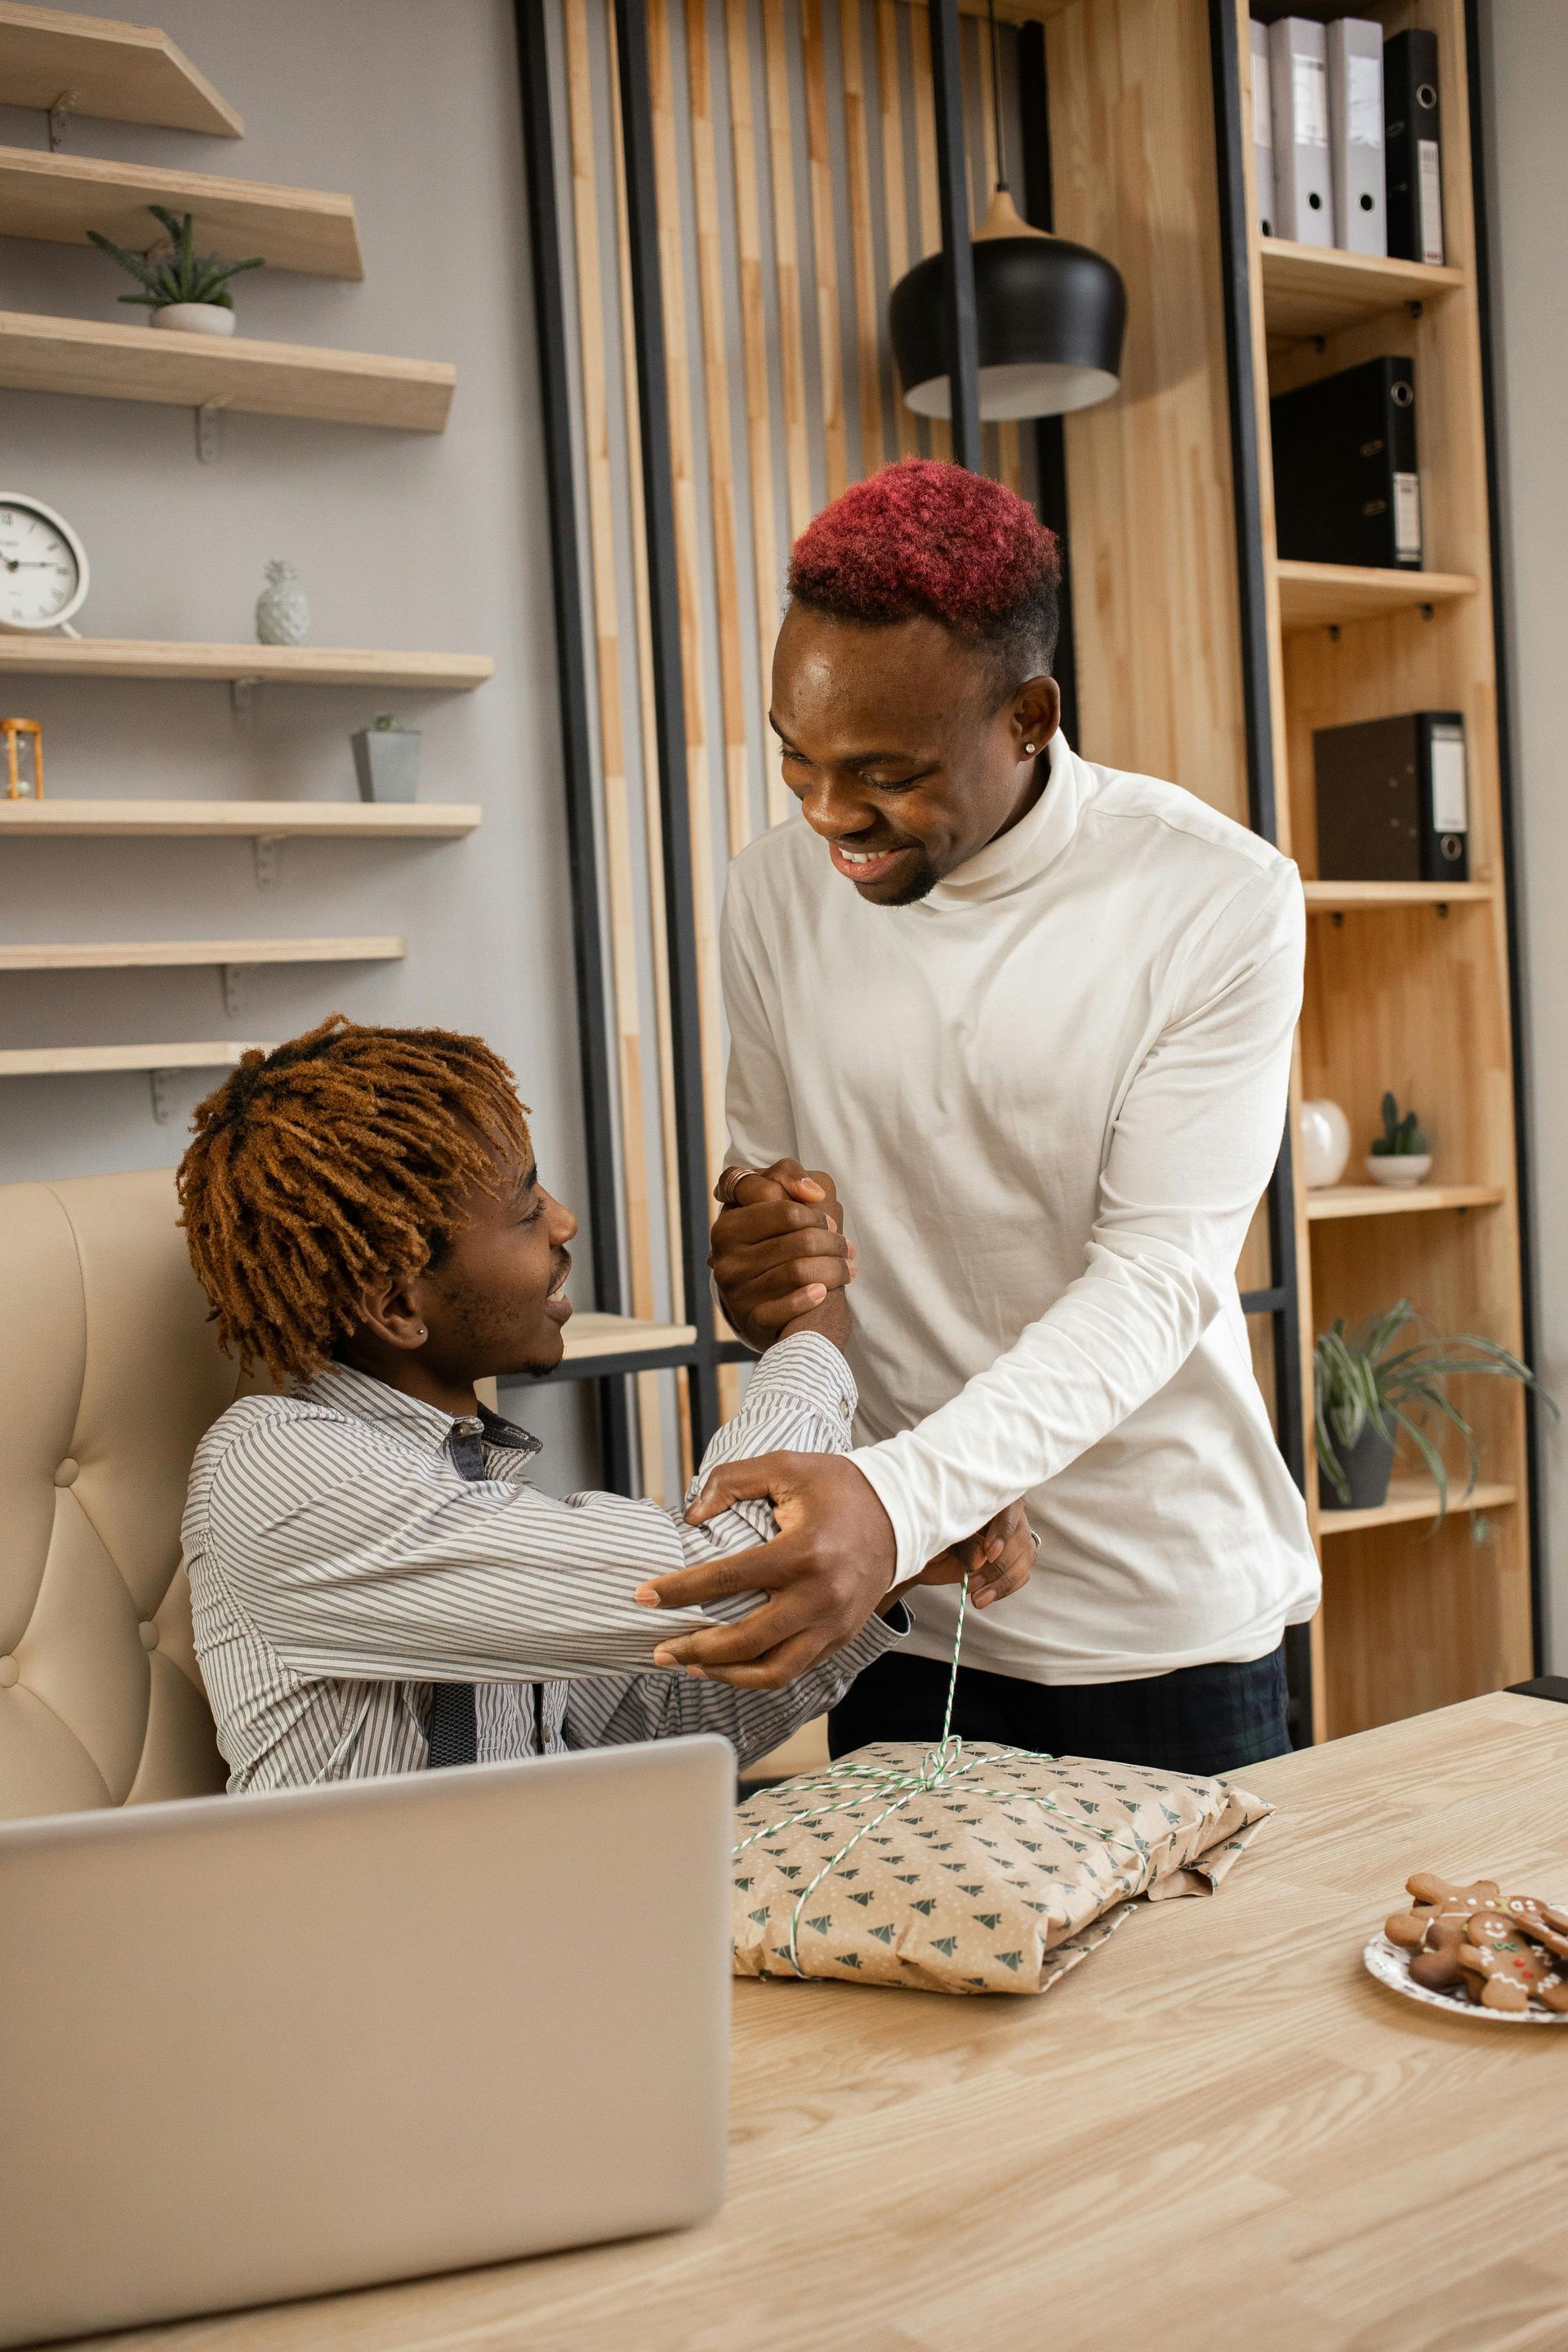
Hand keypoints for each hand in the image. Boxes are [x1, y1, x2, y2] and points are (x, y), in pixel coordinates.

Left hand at [633, 1451, 895, 1687]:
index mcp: (803, 1552)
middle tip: (660, 1650)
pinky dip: (757, 1674)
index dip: (679, 1591)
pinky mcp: (842, 1636)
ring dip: (725, 1675)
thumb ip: (730, 1481)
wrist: (903, 1512)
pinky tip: (729, 1665)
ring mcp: (835, 1623)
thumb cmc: (840, 1487)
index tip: (645, 1597)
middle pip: (746, 1641)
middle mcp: (820, 1596)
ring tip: (690, 1667)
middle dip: (694, 1650)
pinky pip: (795, 1669)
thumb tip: (691, 1516)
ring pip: (772, 1671)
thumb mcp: (784, 1466)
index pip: (726, 1579)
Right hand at [709, 1159, 855, 1350]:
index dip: (813, 1211)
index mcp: (729, 1225)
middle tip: (846, 1247)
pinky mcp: (749, 1320)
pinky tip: (823, 1294)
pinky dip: (809, 1298)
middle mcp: (725, 1257)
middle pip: (799, 1238)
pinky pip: (786, 1308)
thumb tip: (813, 1192)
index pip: (781, 1205)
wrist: (768, 1303)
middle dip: (832, 1242)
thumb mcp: (772, 1202)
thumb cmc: (775, 1244)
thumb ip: (785, 1176)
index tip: (830, 1220)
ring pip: (798, 1271)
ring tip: (847, 1269)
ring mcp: (735, 1290)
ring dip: (834, 1269)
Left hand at [911, 1500, 1036, 1610]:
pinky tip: (985, 1598)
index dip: (1003, 1531)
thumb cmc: (931, 1536)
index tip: (989, 1553)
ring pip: (1024, 1558)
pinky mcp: (1014, 1561)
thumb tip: (981, 1558)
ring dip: (1002, 1582)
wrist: (926, 1555)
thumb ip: (961, 1544)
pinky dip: (1004, 1589)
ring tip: (977, 1599)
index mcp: (989, 1500)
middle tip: (971, 1584)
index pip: (1010, 1508)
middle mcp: (1007, 1516)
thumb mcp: (939, 1538)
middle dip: (997, 1566)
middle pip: (1019, 1538)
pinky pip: (1020, 1575)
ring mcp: (1014, 1539)